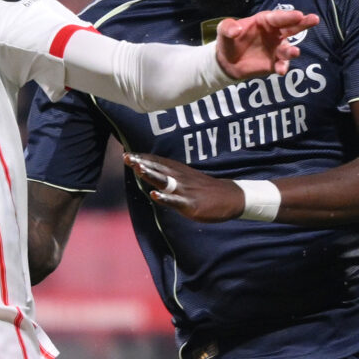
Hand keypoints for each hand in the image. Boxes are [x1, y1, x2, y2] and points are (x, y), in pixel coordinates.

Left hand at [126, 151, 250, 222]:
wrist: (230, 197)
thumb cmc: (206, 189)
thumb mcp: (187, 178)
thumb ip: (171, 176)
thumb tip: (155, 173)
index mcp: (179, 171)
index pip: (158, 162)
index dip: (143, 158)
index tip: (127, 153)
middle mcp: (179, 178)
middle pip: (158, 168)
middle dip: (142, 163)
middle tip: (127, 157)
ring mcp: (184, 191)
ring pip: (164, 181)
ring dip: (151, 174)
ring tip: (138, 168)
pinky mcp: (190, 204)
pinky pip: (175, 201)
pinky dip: (164, 198)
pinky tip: (154, 195)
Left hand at [212, 5, 317, 79]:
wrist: (226, 62)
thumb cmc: (228, 40)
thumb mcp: (223, 30)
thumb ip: (228, 27)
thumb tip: (236, 31)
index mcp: (265, 21)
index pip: (278, 17)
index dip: (288, 16)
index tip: (299, 15)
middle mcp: (275, 33)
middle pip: (292, 28)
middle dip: (303, 24)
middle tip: (314, 19)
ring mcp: (276, 49)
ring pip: (288, 49)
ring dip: (292, 51)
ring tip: (295, 52)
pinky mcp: (274, 64)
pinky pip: (281, 65)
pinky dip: (282, 67)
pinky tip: (281, 70)